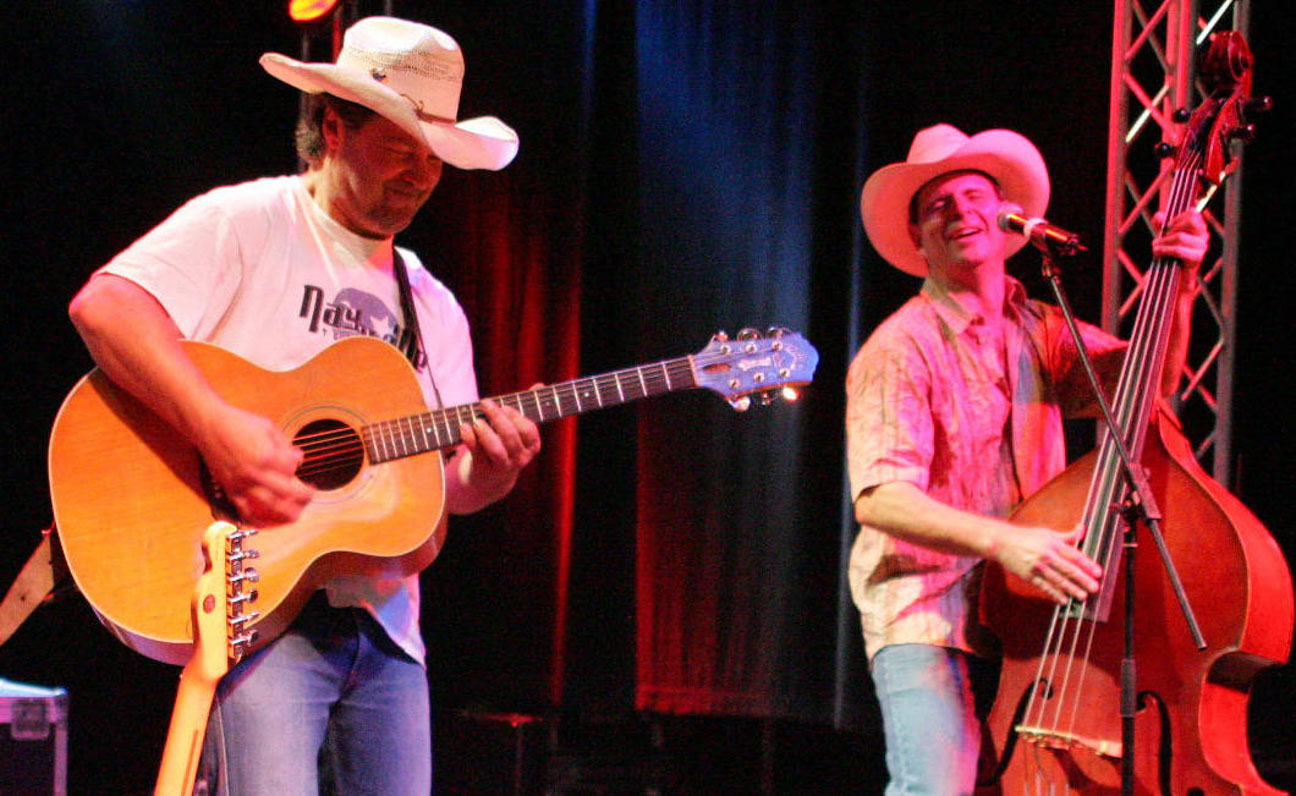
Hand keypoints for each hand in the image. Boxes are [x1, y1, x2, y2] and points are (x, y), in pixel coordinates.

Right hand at [196, 403, 313, 527]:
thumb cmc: (238, 422)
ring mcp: (241, 484)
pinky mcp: (230, 490)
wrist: (208, 425)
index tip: (297, 462)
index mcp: (265, 456)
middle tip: (310, 495)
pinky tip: (270, 522)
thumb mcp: (267, 426)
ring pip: (268, 508)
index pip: (291, 470)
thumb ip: (285, 445)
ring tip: (297, 513)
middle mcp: (254, 474)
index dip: (297, 467)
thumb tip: (299, 459)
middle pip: (286, 494)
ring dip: (286, 515)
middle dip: (303, 497)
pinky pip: (246, 512)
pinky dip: (260, 521)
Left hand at [452, 398, 541, 511]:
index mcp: (531, 446)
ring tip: (476, 420)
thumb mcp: (518, 429)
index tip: (505, 406)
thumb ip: (527, 407)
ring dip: (486, 433)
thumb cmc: (505, 445)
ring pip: (496, 450)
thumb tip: (540, 385)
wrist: (491, 479)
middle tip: (485, 403)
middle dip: (498, 418)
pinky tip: (464, 427)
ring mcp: (502, 466)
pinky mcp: (483, 470)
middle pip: (511, 437)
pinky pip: (477, 454)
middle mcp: (519, 458)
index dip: (517, 417)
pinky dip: (470, 439)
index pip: (529, 431)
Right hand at [991, 524, 1102, 604]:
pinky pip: (1044, 586)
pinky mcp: (1028, 575)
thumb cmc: (1026, 537)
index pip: (1074, 555)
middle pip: (1068, 569)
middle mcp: (1046, 555)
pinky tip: (1063, 600)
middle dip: (1083, 579)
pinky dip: (1054, 594)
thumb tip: (1082, 529)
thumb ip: (1066, 536)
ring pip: (1057, 580)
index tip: (1098, 572)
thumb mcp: (1047, 533)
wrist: (1001, 543)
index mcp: (1052, 543)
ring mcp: (1036, 566)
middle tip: (1095, 588)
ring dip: (1071, 589)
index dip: (1087, 564)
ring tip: (1082, 596)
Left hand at [1151, 209, 1208, 271]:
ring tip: (1155, 247)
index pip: (1193, 213)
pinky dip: (1164, 250)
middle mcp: (1204, 235)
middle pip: (1190, 222)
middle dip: (1172, 229)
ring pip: (1180, 236)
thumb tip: (1158, 216)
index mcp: (1199, 227)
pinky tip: (1157, 253)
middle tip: (1161, 238)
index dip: (1177, 217)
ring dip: (1163, 241)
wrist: (1173, 277)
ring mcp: (1202, 247)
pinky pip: (1178, 250)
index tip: (1167, 226)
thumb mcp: (1164, 236)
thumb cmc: (1170, 254)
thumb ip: (1161, 224)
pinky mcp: (1197, 258)